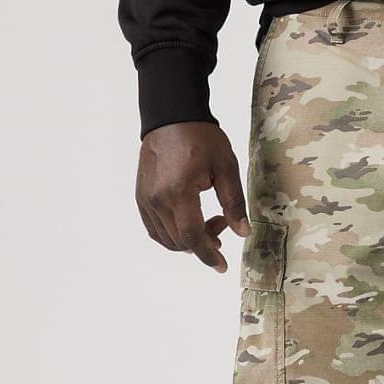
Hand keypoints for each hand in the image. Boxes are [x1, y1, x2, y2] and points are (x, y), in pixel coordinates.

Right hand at [135, 121, 250, 272]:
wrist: (171, 117)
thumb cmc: (201, 138)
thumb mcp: (226, 167)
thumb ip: (234, 202)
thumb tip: (242, 232)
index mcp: (178, 192)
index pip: (192, 236)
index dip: (208, 255)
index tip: (222, 266)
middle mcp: (157, 199)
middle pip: (179, 241)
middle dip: (203, 244)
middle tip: (223, 225)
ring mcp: (145, 199)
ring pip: (165, 238)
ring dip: (188, 240)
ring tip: (208, 222)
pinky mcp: (141, 196)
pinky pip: (154, 228)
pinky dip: (172, 234)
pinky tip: (188, 222)